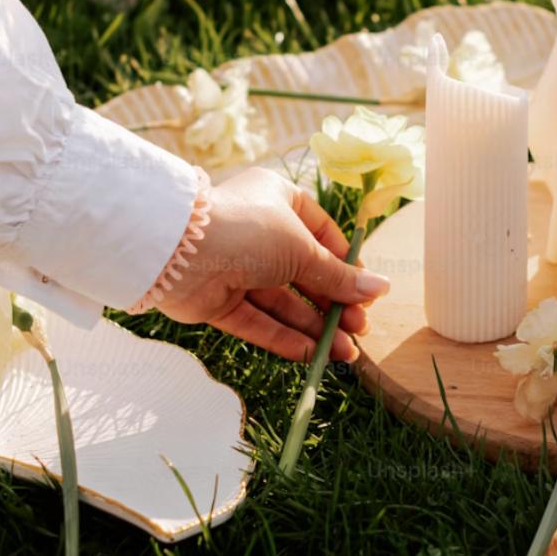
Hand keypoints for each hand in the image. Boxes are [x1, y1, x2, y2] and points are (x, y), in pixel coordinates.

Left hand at [154, 168, 391, 362]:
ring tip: (346, 352)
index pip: (321, 233)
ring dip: (314, 326)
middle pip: (303, 273)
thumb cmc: (248, 230)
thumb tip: (381, 288)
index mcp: (278, 201)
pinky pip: (258, 320)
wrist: (176, 250)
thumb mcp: (303, 249)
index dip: (345, 263)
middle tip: (360, 329)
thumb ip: (338, 276)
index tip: (365, 290)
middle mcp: (258, 233)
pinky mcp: (218, 300)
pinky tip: (313, 354)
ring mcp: (236, 268)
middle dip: (333, 302)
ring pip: (282, 302)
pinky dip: (284, 337)